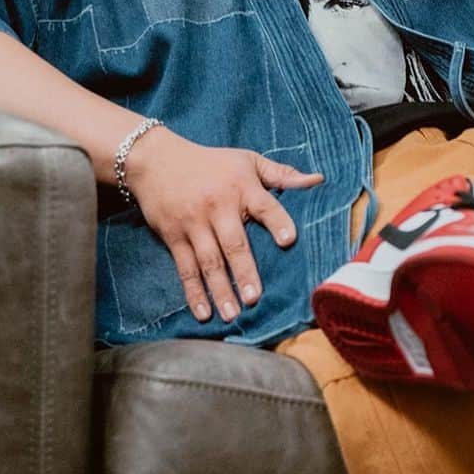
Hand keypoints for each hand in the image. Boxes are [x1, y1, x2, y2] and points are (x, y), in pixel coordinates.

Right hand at [125, 127, 323, 322]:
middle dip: (244, 271)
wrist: (155, 160)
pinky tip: (203, 312)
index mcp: (241, 187)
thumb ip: (281, 174)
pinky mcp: (173, 237)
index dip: (277, 221)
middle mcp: (218, 206)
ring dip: (220, 289)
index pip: (264, 205)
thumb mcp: (246, 160)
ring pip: (208, 261)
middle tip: (254, 298)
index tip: (288, 240)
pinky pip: (185, 268)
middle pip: (233, 242)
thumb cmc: (210, 163)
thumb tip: (318, 181)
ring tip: (233, 313)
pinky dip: (193, 292)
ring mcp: (193, 223)